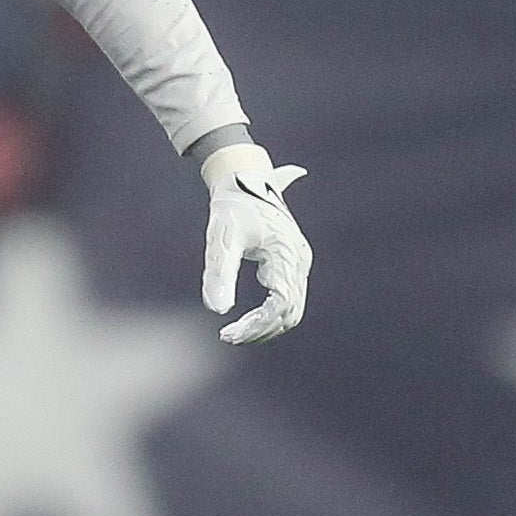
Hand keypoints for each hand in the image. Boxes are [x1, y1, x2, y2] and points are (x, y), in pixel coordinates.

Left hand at [198, 142, 309, 344]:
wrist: (244, 178)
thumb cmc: (232, 206)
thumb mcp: (221, 239)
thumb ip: (219, 273)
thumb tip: (216, 310)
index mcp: (286, 254)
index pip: (280, 305)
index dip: (256, 325)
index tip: (227, 333)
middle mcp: (299, 261)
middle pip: (289, 313)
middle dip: (260, 330)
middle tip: (227, 337)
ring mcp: (299, 263)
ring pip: (292, 310)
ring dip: (265, 326)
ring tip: (232, 334)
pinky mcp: (293, 264)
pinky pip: (288, 300)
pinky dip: (269, 315)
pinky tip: (244, 321)